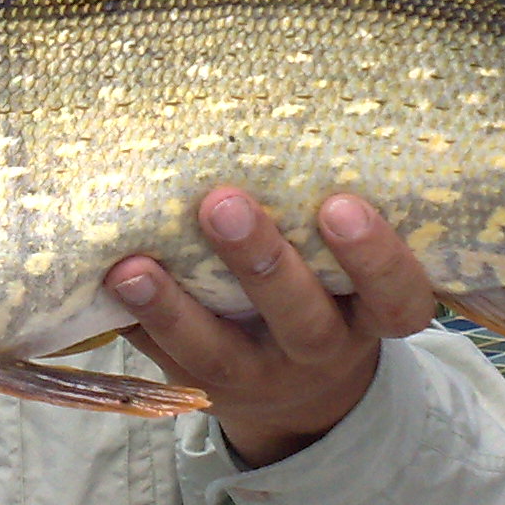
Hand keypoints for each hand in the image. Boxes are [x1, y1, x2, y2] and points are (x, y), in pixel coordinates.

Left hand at [104, 188, 435, 467]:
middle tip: (223, 203)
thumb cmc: (328, 291)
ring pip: (219, 353)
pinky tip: (107, 281)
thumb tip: (275, 109)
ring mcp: (258, 376)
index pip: (396, 297)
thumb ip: (324, 212)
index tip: (341, 204)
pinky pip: (166, 361)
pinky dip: (136, 323)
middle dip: (263, 263)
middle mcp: (320, 350)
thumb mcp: (350, 268)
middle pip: (302, 320)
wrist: (300, 396)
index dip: (376, 257)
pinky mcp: (201, 387)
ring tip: (133, 266)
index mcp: (371, 315)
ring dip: (174, 308)